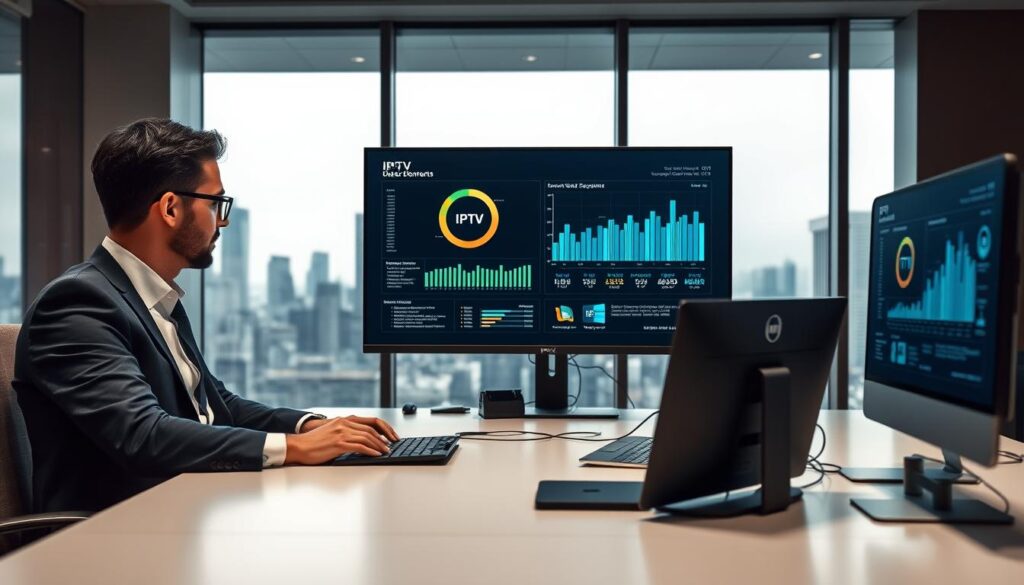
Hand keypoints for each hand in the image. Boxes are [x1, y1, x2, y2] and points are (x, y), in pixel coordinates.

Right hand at [285, 416, 399, 464]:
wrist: (299, 446)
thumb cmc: (314, 443)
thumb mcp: (333, 433)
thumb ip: (347, 433)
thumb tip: (363, 442)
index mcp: (344, 420)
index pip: (371, 421)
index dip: (384, 428)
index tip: (391, 435)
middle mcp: (344, 424)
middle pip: (372, 429)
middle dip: (385, 438)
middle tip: (391, 445)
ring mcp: (341, 432)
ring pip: (367, 437)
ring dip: (379, 445)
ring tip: (386, 451)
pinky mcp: (338, 443)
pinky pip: (359, 446)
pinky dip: (370, 451)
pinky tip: (376, 455)